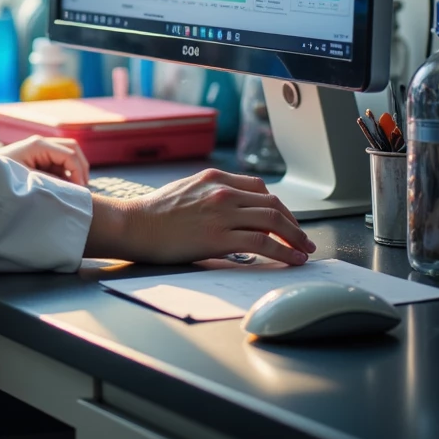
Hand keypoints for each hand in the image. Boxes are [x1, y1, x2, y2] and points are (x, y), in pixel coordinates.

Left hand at [4, 135, 89, 187]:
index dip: (78, 172)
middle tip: (83, 188)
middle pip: (73, 148)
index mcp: (39, 145)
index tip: (79, 190)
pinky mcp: (40, 157)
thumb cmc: (1, 176)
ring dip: (74, 171)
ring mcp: (41, 149)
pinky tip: (64, 188)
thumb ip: (50, 181)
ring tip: (74, 190)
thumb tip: (71, 187)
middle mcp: (42, 143)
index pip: (70, 154)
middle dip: (81, 167)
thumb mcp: (26, 179)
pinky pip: (60, 163)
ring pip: (69, 155)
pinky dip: (66, 174)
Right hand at [85, 168, 315, 265]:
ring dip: (295, 237)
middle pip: (273, 204)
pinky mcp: (220, 237)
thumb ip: (211, 195)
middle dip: (293, 223)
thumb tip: (233, 212)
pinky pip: (263, 243)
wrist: (134, 225)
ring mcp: (223, 213)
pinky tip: (292, 260)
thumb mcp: (187, 190)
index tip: (286, 220)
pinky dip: (284, 251)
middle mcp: (223, 191)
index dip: (279, 206)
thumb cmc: (154, 213)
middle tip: (303, 239)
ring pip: (273, 221)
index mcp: (215, 178)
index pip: (260, 188)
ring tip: (304, 251)